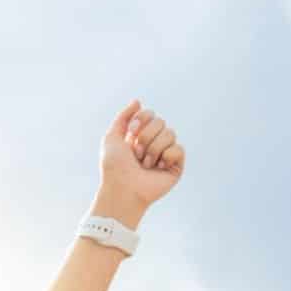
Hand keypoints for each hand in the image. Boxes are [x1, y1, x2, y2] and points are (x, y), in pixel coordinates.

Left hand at [99, 99, 185, 215]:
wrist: (122, 189)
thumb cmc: (114, 167)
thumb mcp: (111, 138)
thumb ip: (123, 117)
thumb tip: (137, 101)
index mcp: (139, 135)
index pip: (150, 114)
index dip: (141, 121)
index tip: (131, 134)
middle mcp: (154, 142)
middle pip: (160, 121)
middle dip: (146, 137)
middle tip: (136, 154)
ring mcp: (166, 153)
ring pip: (170, 133)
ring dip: (153, 149)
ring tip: (145, 165)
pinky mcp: (176, 165)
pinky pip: (178, 148)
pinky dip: (166, 157)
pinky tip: (158, 168)